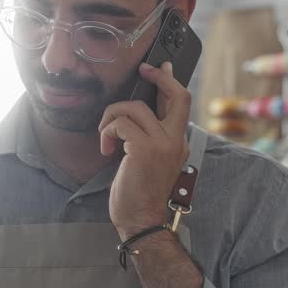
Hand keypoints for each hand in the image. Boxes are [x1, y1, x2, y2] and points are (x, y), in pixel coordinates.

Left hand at [100, 61, 191, 237]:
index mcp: (178, 143)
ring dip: (112, 116)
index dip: (169, 81)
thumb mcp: (149, 160)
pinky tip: (106, 148)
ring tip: (106, 134)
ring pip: (136, 108)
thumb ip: (148, 136)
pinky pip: (121, 124)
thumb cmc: (139, 194)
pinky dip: (108, 132)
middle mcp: (176, 141)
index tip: (159, 67)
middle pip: (177, 95)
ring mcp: (163, 144)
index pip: (181, 103)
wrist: (140, 220)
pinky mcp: (145, 149)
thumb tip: (136, 113)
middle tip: (143, 71)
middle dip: (158, 77)